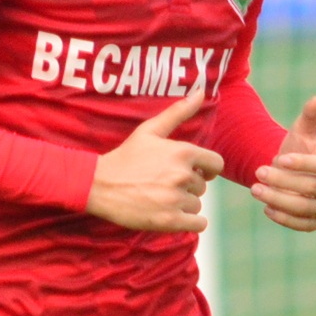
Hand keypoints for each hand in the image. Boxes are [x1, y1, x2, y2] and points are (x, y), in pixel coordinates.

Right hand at [89, 81, 222, 231]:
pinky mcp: (169, 220)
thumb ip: (178, 112)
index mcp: (183, 152)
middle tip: (163, 184)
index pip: (217, 163)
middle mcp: (183, 175)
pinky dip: (189, 222)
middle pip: (202, 186)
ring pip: (197, 205)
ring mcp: (175, 199)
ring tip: (159, 197)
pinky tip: (170, 214)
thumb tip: (202, 91)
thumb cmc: (126, 157)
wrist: (98, 185)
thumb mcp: (150, 131)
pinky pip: (198, 223)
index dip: (206, 168)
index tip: (193, 171)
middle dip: (188, 186)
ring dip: (184, 204)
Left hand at [251, 95, 315, 232]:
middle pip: (314, 188)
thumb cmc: (298, 147)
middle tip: (259, 172)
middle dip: (284, 181)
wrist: (290, 171)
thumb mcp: (302, 131)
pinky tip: (266, 208)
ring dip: (279, 200)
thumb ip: (310, 117)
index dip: (304, 164)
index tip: (279, 158)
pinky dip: (285, 219)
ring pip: (307, 208)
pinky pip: (304, 225)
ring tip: (256, 189)